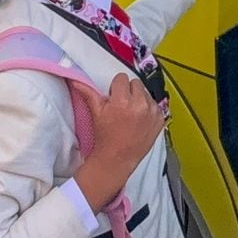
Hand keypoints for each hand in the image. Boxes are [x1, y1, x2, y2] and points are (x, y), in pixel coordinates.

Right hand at [74, 75, 165, 210]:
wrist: (117, 159)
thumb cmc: (106, 138)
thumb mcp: (96, 113)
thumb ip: (88, 93)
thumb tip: (77, 81)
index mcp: (122, 101)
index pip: (122, 78)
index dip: (116, 88)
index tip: (114, 98)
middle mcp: (140, 104)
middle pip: (135, 83)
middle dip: (128, 92)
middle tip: (122, 106)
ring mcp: (152, 112)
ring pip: (146, 93)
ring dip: (139, 100)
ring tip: (130, 114)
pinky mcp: (160, 119)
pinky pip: (155, 104)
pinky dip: (148, 110)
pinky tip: (139, 120)